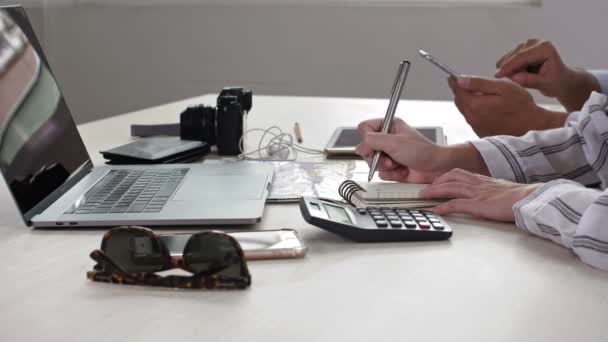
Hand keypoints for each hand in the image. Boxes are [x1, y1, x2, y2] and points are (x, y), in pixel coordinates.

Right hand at [355, 118, 444, 182]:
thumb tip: (359, 146)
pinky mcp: (391, 168)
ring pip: (372, 162)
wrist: (435, 168)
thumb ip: (373, 141)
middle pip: (366, 148)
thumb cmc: (422, 151)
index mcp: (388, 126)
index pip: (364, 128)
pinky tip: (402, 170)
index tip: (373, 145)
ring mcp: (388, 154)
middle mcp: (386, 139)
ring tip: (398, 164)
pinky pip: (381, 173)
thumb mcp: (394, 142)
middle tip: (389, 158)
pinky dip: (392, 174)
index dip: (367, 138)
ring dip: (385, 166)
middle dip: (377, 156)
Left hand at [420, 169, 540, 221]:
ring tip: (423, 196)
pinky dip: (443, 207)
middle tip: (425, 188)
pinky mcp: (478, 204)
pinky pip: (456, 204)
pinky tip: (436, 211)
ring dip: (434, 191)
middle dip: (436, 182)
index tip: (437, 181)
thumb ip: (492, 193)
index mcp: (484, 180)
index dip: (446, 177)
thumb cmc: (521, 198)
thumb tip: (489, 199)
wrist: (531, 199)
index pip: (460, 174)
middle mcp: (478, 183)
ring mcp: (477, 193)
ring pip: (450, 188)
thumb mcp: (503, 191)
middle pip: (451, 177)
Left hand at [448, 76, 566, 136]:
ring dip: (467, 100)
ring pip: (465, 110)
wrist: (532, 126)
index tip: (452, 77)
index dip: (455, 82)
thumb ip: (479, 83)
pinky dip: (474, 110)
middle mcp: (472, 118)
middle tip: (464, 83)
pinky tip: (485, 106)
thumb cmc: (520, 106)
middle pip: (459, 101)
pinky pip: (472, 118)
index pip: (458, 91)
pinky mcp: (481, 132)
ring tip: (478, 93)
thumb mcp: (502, 87)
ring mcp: (476, 127)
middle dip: (460, 91)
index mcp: (476, 106)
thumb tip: (461, 80)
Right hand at [495, 39, 599, 111]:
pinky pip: (509, 58)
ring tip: (524, 78)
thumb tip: (515, 77)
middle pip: (514, 55)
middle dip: (512, 70)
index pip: (521, 56)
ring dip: (513, 70)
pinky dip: (511, 68)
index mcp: (545, 48)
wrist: (561, 80)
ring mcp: (528, 43)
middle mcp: (536, 42)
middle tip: (518, 82)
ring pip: (510, 57)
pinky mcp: (522, 48)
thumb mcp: (546, 85)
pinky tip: (518, 74)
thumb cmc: (557, 82)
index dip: (508, 66)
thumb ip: (530, 81)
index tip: (497, 76)